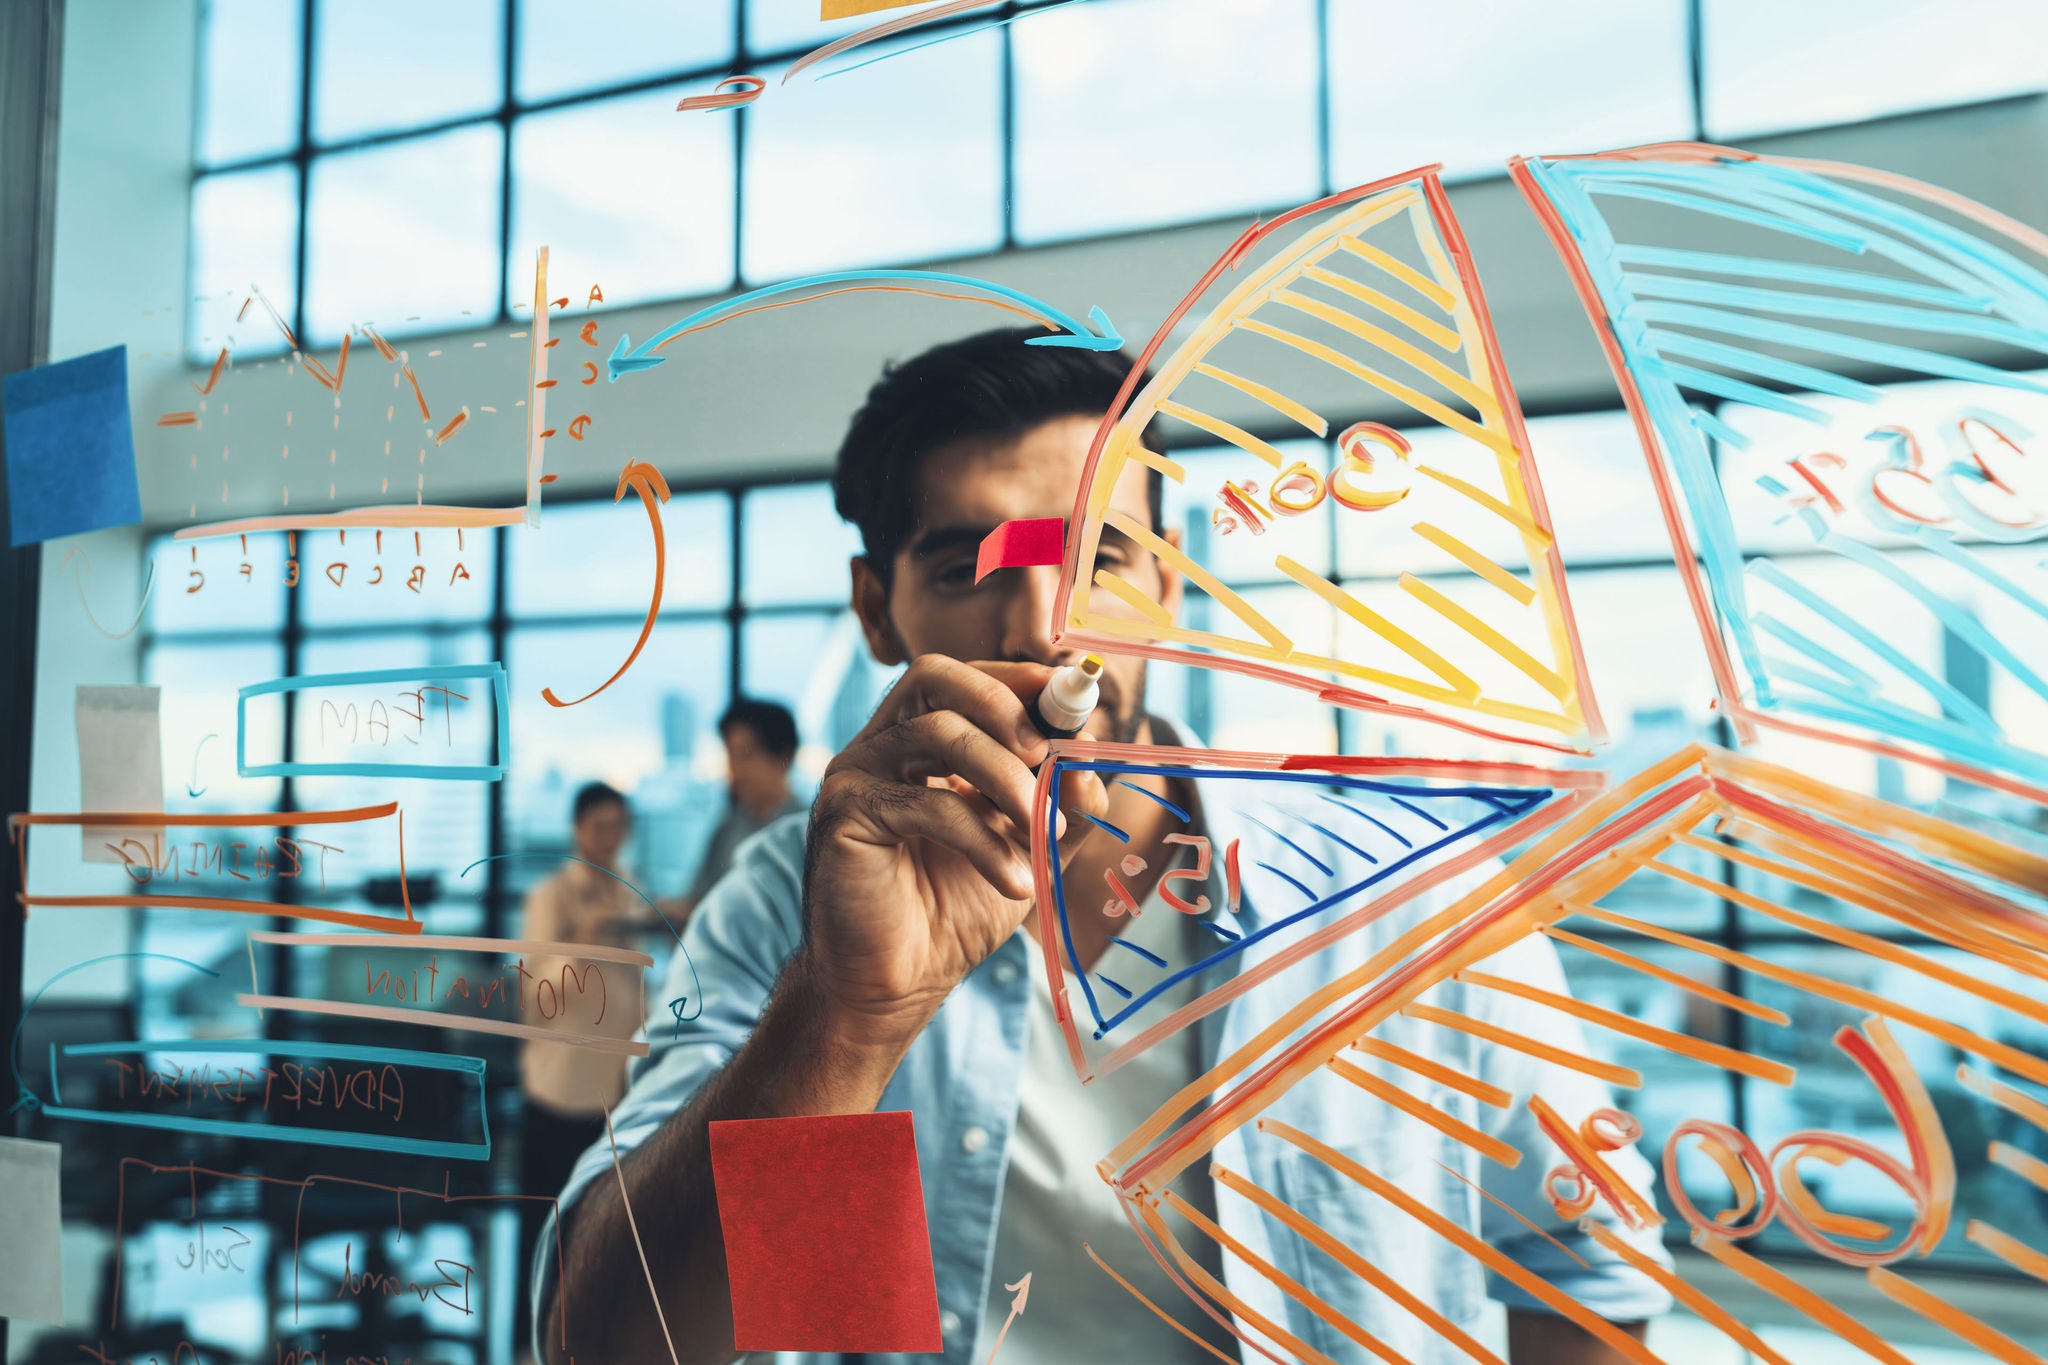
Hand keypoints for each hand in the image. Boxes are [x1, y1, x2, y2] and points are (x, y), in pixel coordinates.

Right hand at [800, 655, 1105, 1049]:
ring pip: (935, 733)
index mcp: (919, 743)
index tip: (1073, 701)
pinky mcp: (844, 813)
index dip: (1020, 681)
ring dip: (1006, 779)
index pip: (964, 680)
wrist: (894, 985)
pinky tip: (1014, 881)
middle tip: (1047, 753)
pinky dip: (984, 840)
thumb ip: (1061, 805)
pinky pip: (925, 804)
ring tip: (1041, 832)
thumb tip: (1094, 759)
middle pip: (934, 677)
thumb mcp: (1026, 849)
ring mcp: (856, 773)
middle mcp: (881, 745)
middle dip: (1002, 703)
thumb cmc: (952, 913)